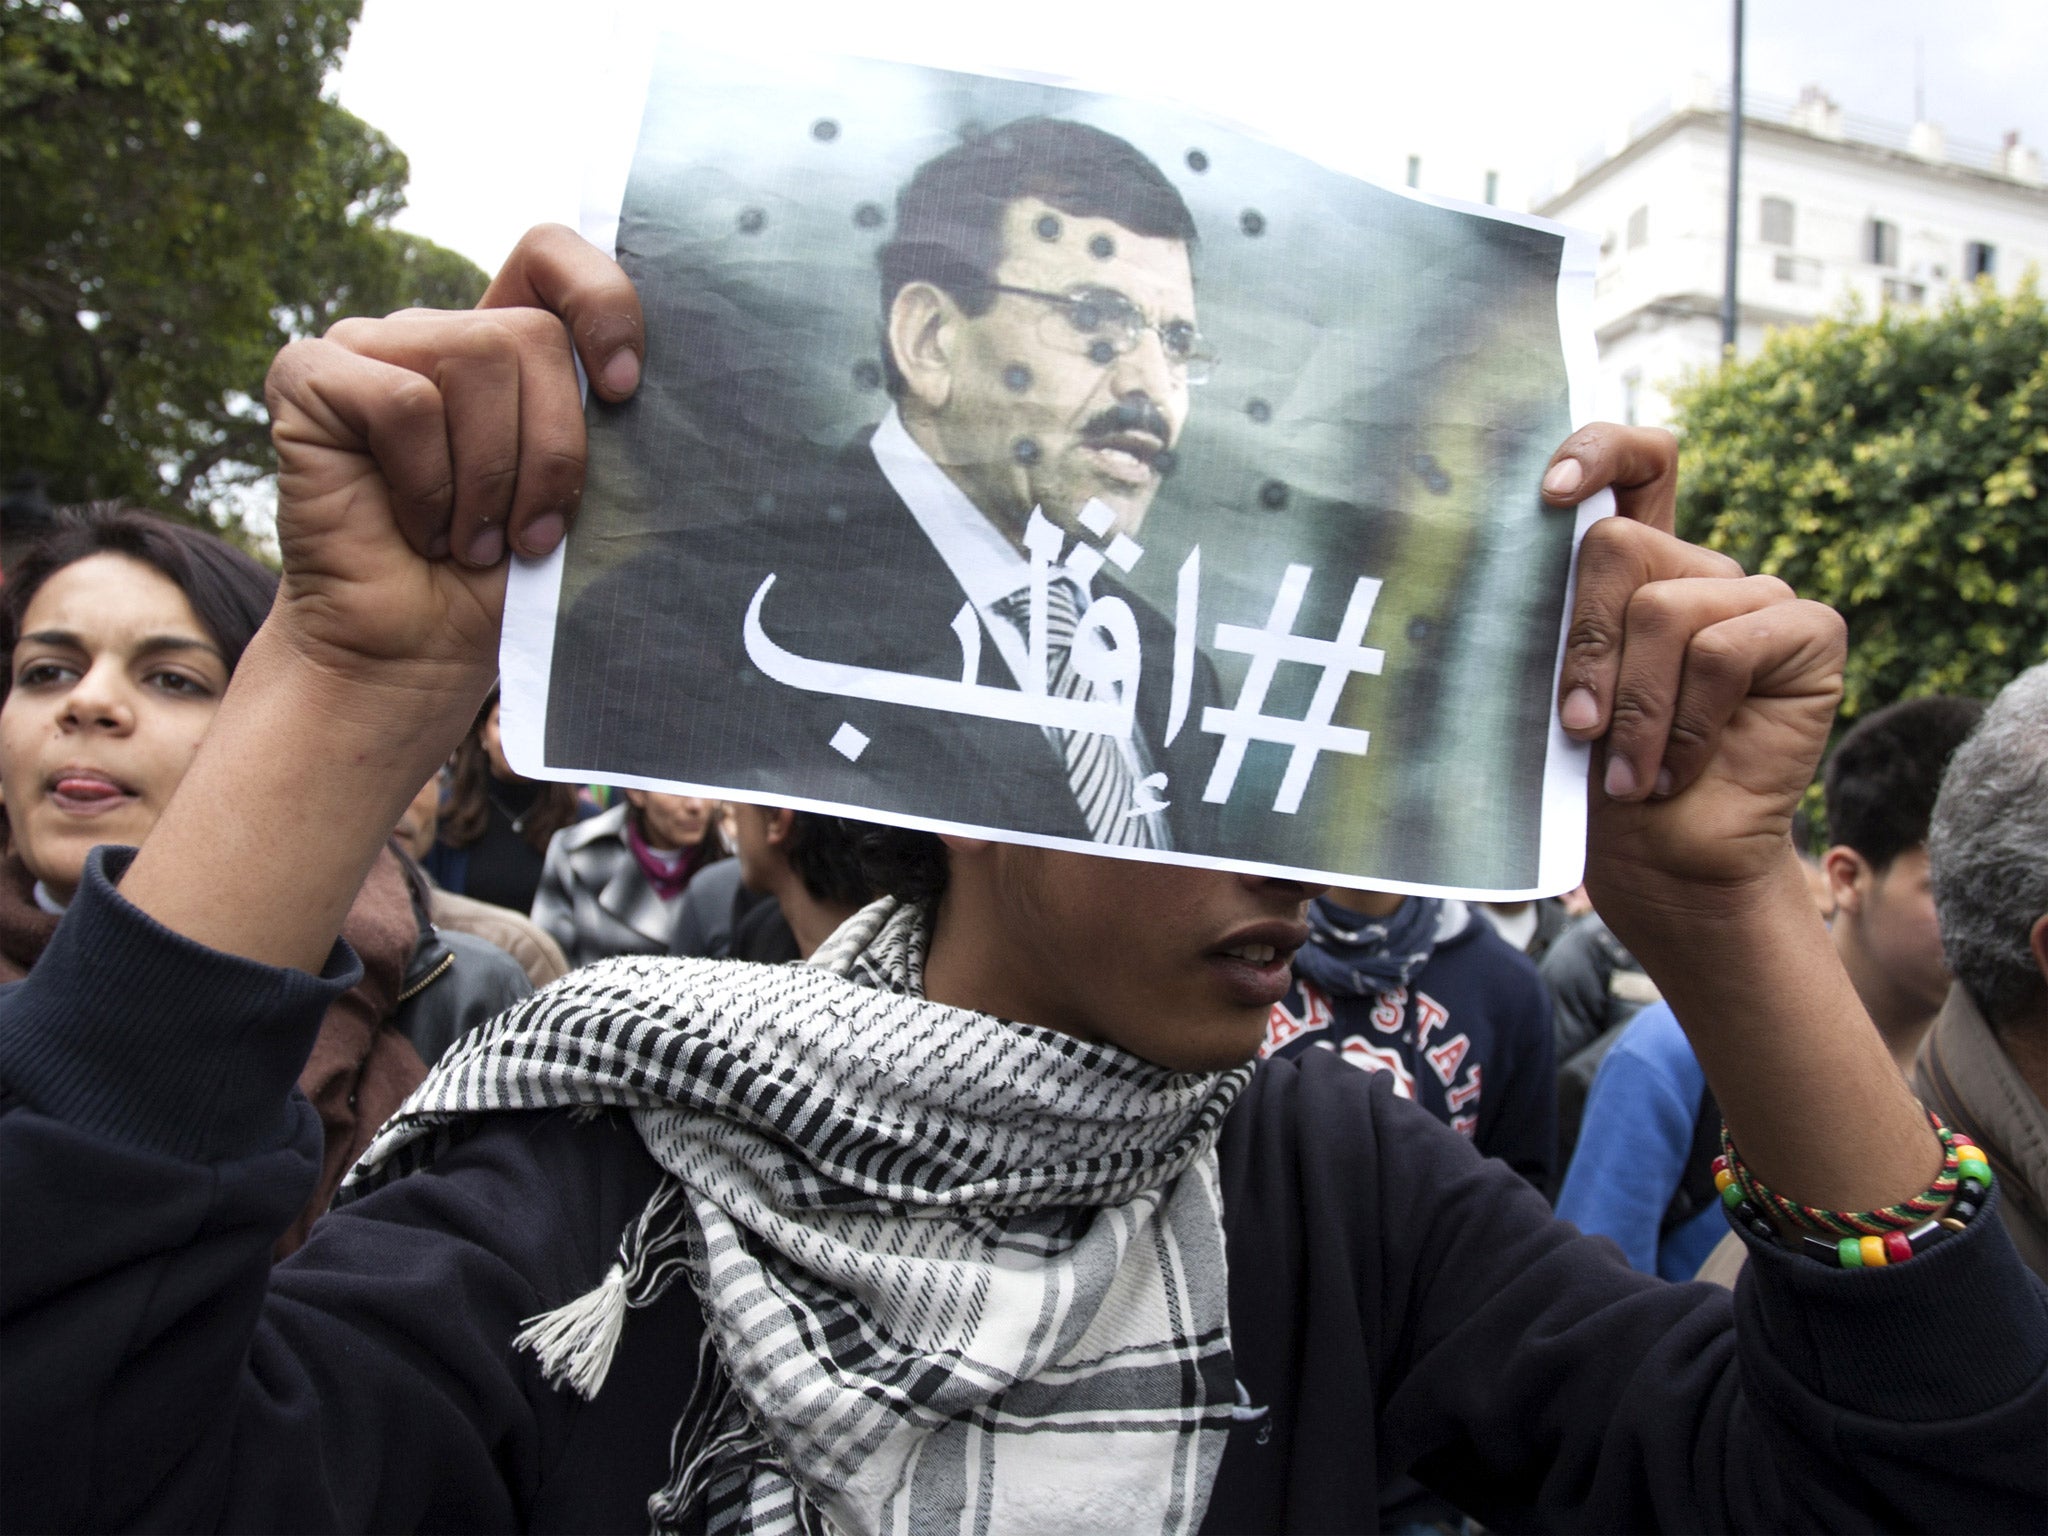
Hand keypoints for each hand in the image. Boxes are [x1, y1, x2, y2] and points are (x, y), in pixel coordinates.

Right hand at [261, 224, 641, 720]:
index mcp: (505, 348)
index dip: (600, 300)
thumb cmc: (505, 587)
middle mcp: (437, 334)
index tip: (625, 390)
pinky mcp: (310, 376)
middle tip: (530, 535)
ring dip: (492, 477)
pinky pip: (403, 402)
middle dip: (551, 450)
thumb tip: (656, 386)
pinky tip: (419, 530)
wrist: (416, 657)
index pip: (552, 255)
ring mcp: (367, 346)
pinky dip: (428, 484)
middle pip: (530, 334)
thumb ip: (605, 427)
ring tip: (474, 541)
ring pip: (476, 358)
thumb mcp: (582, 497)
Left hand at [1539, 426, 1847, 927]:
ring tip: (1627, 775)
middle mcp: (1696, 571)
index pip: (1635, 464)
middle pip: (1619, 543)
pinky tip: (1675, 768)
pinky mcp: (1810, 635)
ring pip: (1666, 609)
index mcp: (1633, 569)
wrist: (1663, 863)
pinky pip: (1724, 650)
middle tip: (1578, 727)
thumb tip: (1487, 561)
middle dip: (1584, 645)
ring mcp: (1756, 597)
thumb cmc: (1592, 784)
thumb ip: (1546, 624)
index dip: (1600, 450)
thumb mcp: (1549, 694)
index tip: (1549, 492)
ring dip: (1634, 709)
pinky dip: (1687, 722)